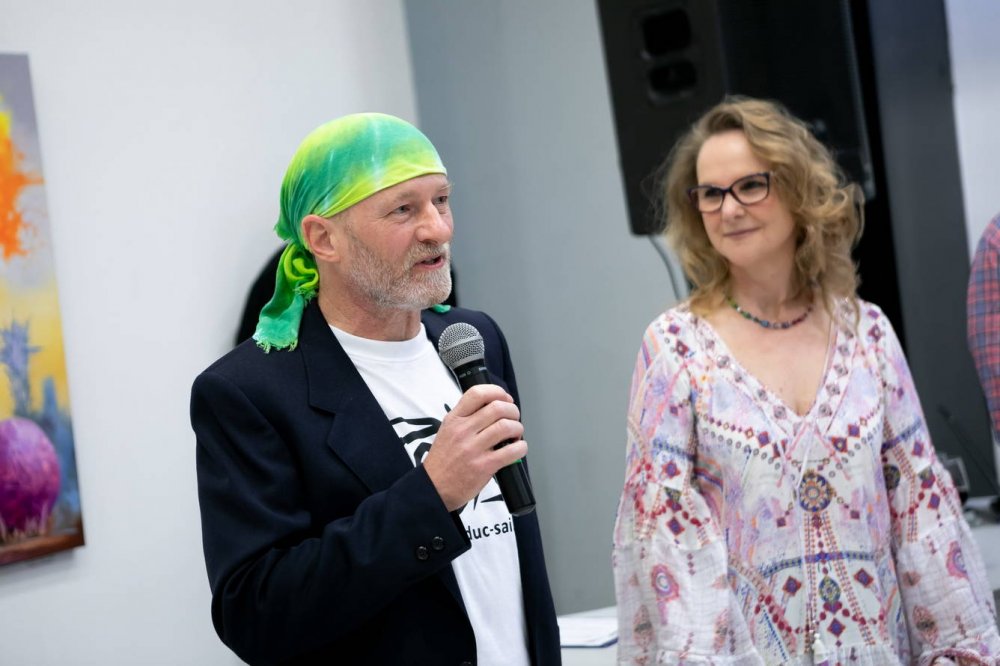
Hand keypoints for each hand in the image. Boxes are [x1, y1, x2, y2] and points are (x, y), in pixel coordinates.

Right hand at [422, 384, 527, 511]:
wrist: (433, 489)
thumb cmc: (443, 461)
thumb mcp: (447, 431)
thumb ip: (466, 418)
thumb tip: (495, 408)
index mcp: (454, 419)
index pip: (477, 393)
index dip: (497, 392)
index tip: (505, 399)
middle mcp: (463, 431)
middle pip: (497, 408)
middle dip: (513, 411)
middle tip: (514, 419)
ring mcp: (473, 449)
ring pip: (506, 427)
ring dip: (518, 429)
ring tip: (515, 435)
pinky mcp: (484, 466)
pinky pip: (512, 451)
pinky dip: (521, 448)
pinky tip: (517, 449)